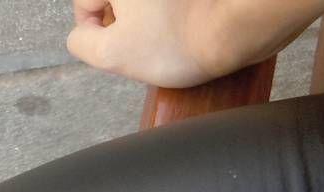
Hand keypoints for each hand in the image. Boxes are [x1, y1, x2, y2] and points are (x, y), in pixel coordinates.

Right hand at [67, 0, 323, 87]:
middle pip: (116, 1)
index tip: (122, 46)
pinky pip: (171, 6)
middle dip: (126, 22)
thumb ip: (81, 43)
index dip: (97, 31)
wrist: (242, 26)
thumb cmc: (180, 41)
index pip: (85, 3)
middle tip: (149, 43)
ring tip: (173, 34)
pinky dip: (175, 14)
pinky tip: (188, 25)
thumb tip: (83, 34)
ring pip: (145, 4)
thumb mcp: (112, 54)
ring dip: (150, 18)